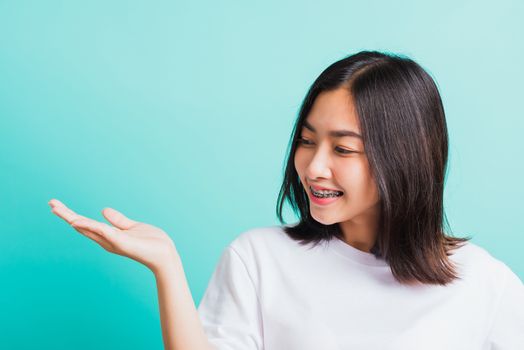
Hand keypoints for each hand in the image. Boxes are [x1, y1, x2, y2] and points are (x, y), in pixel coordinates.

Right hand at [48, 198, 179, 273]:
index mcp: (109, 236)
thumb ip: (118, 220)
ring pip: (88, 228)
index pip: (86, 224)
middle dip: (66, 215)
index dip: (72, 215)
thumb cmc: (151, 243)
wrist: (165, 255)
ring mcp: (113, 242)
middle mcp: (107, 240)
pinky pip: (104, 232)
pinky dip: (91, 226)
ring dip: (73, 218)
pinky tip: (78, 221)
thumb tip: (103, 210)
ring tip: (57, 208)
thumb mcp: (132, 227)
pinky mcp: (122, 243)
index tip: (57, 205)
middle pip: (82, 226)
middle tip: (51, 203)